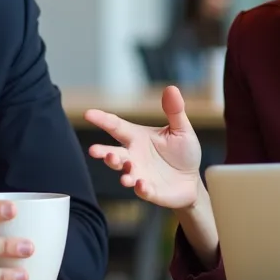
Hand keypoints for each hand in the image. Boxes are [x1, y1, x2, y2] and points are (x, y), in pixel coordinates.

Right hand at [84, 86, 202, 208]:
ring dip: (123, 172)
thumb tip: (171, 88)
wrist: (191, 181)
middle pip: (114, 154)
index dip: (102, 120)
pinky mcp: (150, 191)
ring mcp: (139, 175)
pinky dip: (141, 188)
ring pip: (124, 173)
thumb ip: (174, 111)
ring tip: (125, 174)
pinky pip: (142, 190)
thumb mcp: (181, 130)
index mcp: (137, 138)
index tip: (88, 114)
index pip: (116, 126)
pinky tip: (141, 184)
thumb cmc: (182, 153)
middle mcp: (133, 156)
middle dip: (104, 153)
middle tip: (94, 150)